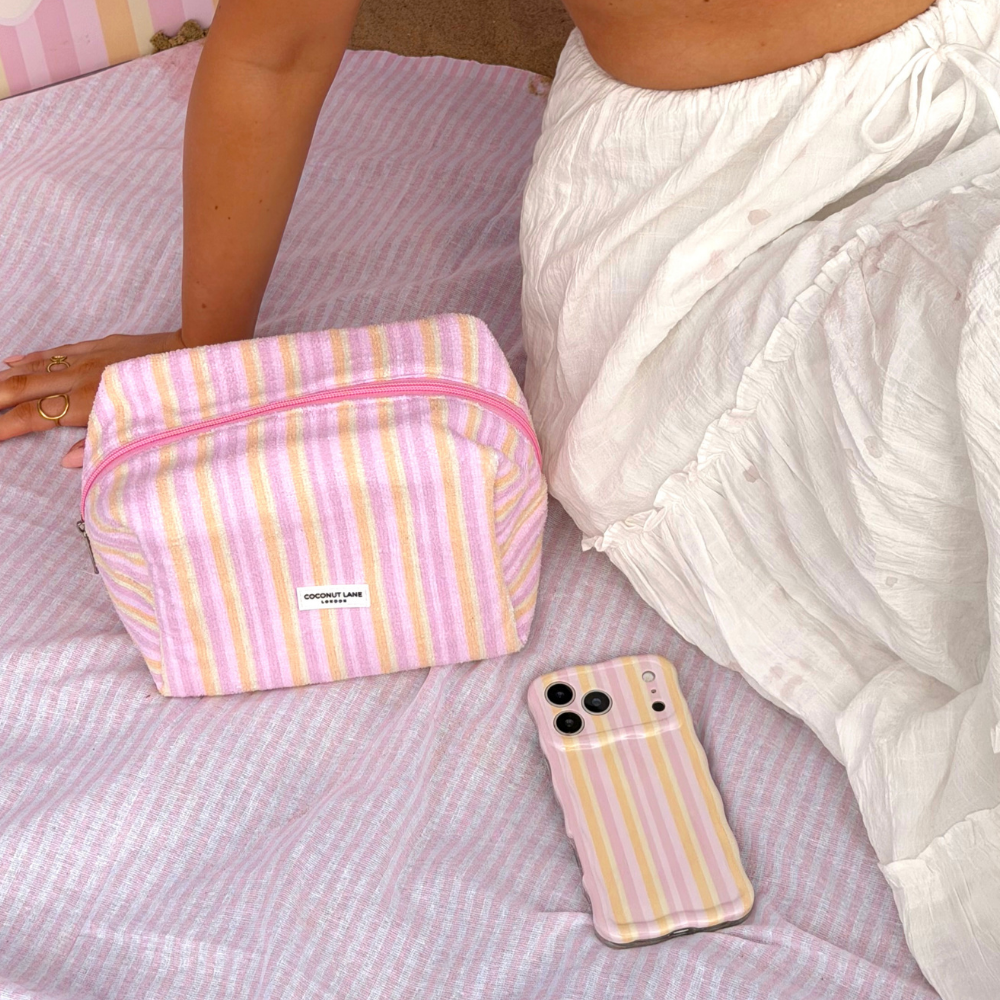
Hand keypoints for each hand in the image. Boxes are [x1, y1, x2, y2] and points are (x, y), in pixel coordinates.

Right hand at [0, 330, 185, 467]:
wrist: (197, 351)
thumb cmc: (175, 396)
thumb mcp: (143, 428)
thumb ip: (103, 445)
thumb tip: (66, 462)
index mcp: (92, 403)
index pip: (35, 418)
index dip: (6, 427)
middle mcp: (84, 379)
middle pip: (25, 389)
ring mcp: (90, 358)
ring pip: (37, 367)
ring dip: (7, 378)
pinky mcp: (100, 344)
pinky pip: (58, 350)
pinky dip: (32, 356)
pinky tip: (12, 360)